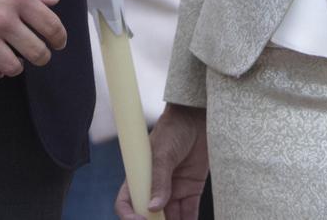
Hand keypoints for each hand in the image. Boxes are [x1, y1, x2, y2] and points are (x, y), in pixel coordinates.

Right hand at [0, 0, 64, 81]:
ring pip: (12, 67)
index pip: (51, 26)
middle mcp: (3, 19)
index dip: (60, 38)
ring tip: (16, 60)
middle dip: (43, 56)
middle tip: (41, 55)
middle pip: (36, 52)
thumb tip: (52, 0)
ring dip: (18, 67)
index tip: (59, 42)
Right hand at [129, 105, 209, 219]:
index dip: (129, 215)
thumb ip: (160, 180)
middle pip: (149, 215)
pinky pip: (189, 213)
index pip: (127, 202)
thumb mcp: (163, 152)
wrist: (198, 116)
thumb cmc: (174, 128)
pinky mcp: (191, 190)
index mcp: (140, 177)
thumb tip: (154, 207)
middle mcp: (154, 187)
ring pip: (171, 218)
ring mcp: (174, 190)